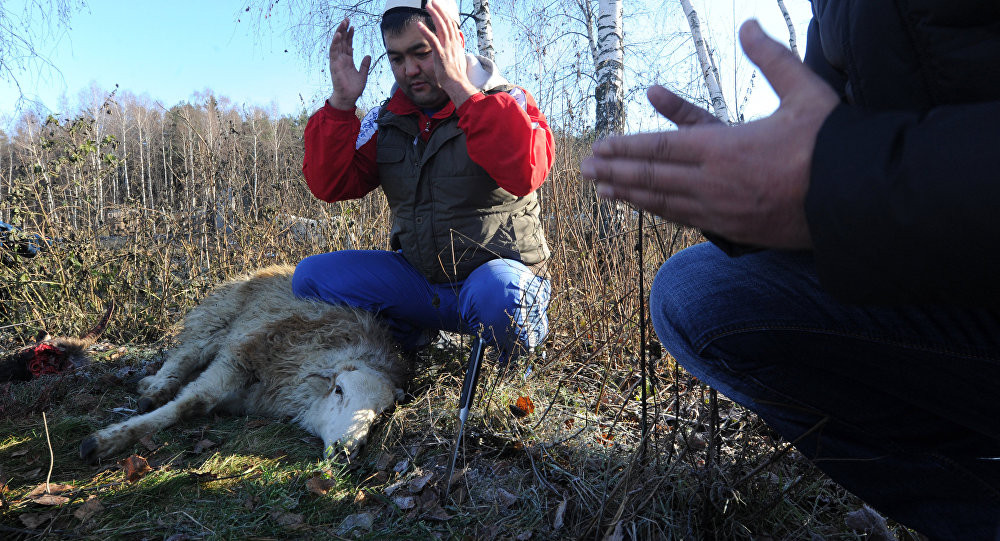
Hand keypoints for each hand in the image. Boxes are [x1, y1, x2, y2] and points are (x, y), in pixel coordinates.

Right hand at [328, 18, 371, 109]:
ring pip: (337, 44)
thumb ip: (365, 65)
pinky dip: (335, 43)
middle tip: (347, 19)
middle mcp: (341, 59)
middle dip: (344, 30)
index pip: (348, 44)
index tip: (352, 26)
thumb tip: (368, 55)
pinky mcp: (334, 65)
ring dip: (339, 33)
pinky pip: (334, 52)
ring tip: (343, 23)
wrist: (348, 98)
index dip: (350, 35)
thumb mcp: (363, 74)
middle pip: (342, 42)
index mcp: (348, 60)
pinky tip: (338, 35)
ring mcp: (337, 61)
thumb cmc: (354, 88)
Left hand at [416, 0, 477, 107]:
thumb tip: (457, 48)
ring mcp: (447, 48)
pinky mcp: (440, 54)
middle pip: (446, 22)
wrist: (458, 84)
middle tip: (432, 2)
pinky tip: (419, 25)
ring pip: (441, 27)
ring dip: (434, 15)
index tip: (439, 8)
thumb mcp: (458, 60)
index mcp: (456, 44)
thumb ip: (456, 51)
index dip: (445, 15)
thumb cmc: (456, 75)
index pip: (451, 25)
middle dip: (439, 10)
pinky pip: (432, 40)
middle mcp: (453, 43)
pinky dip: (425, 31)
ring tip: (427, 6)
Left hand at [581, 20, 838, 248]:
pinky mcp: (734, 230)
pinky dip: (662, 212)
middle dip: (615, 173)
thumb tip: (748, 25)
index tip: (600, 147)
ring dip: (631, 196)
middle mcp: (713, 182)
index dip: (625, 149)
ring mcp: (721, 210)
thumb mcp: (804, 91)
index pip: (659, 148)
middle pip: (651, 178)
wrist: (859, 199)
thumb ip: (772, 58)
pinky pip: (687, 220)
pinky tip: (649, 209)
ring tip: (604, 191)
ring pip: (664, 203)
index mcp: (723, 148)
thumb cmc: (831, 144)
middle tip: (585, 171)